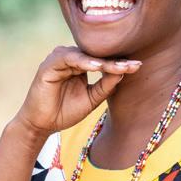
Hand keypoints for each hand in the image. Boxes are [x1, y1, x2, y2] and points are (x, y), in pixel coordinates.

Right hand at [14, 46, 141, 137]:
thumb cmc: (65, 112)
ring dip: (102, 61)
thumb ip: (105, 86)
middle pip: (96, 55)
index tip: (138, 66)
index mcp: (81, 64)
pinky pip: (68, 59)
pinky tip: (96, 66)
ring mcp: (59, 60)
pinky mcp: (48, 65)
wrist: (42, 125)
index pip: (103, 60)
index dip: (120, 64)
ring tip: (118, 66)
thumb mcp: (91, 99)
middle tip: (134, 64)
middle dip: (115, 60)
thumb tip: (123, 72)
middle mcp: (70, 59)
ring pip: (84, 55)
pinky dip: (82, 62)